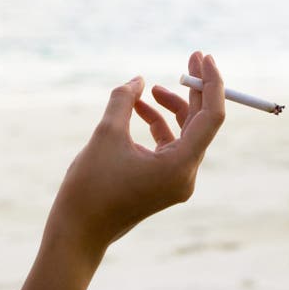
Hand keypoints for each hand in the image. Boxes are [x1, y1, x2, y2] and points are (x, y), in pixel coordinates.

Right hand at [45, 51, 224, 259]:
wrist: (77, 232)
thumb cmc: (89, 188)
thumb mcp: (105, 134)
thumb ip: (125, 100)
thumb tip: (139, 80)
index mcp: (180, 166)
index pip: (211, 117)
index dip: (210, 83)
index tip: (202, 56)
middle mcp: (185, 175)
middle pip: (201, 123)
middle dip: (194, 89)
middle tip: (189, 57)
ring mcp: (175, 181)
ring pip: (184, 133)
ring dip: (169, 107)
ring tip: (144, 91)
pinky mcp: (162, 183)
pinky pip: (168, 146)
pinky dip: (156, 125)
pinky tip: (135, 109)